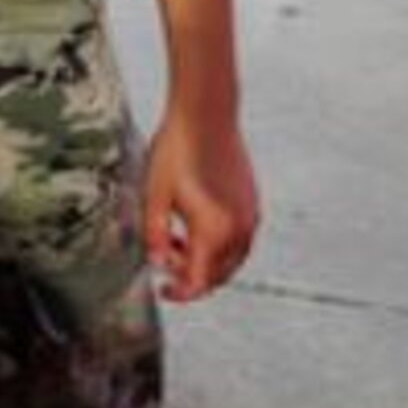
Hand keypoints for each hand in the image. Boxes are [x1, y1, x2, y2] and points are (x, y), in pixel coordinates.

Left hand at [140, 99, 260, 304]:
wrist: (206, 114)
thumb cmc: (178, 149)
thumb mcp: (155, 196)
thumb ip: (155, 235)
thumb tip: (157, 262)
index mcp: (213, 232)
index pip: (199, 282)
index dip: (180, 293)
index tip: (164, 290)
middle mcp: (239, 229)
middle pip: (219, 275)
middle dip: (192, 277)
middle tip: (165, 265)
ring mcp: (250, 216)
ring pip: (231, 259)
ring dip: (206, 260)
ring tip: (176, 239)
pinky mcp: (253, 202)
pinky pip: (239, 239)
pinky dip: (219, 243)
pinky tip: (195, 224)